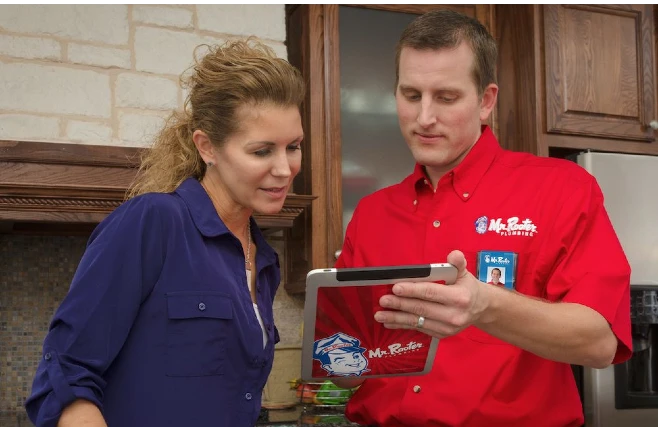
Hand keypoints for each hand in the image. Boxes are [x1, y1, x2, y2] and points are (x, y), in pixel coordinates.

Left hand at [374, 250, 491, 337]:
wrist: (481, 309)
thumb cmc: (468, 287)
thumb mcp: (465, 272)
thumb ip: (458, 263)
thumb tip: (453, 255)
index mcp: (459, 297)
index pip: (431, 293)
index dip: (412, 290)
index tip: (395, 287)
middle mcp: (453, 315)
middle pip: (421, 308)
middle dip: (399, 304)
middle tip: (382, 300)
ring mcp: (447, 328)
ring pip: (417, 322)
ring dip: (396, 318)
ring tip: (379, 315)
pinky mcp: (441, 335)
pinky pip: (419, 329)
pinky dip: (402, 326)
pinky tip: (389, 322)